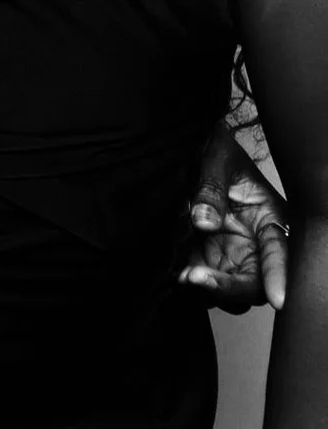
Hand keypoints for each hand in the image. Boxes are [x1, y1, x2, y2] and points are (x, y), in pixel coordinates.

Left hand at [179, 122, 290, 311]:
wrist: (198, 153)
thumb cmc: (217, 154)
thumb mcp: (215, 161)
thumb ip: (211, 189)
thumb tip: (204, 222)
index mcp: (271, 219)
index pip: (280, 253)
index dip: (280, 277)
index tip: (277, 298)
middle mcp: (257, 245)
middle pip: (256, 282)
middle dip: (229, 288)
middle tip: (194, 277)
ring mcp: (235, 255)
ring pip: (231, 291)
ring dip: (208, 292)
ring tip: (180, 275)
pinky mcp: (211, 259)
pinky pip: (205, 283)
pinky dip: (191, 286)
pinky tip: (172, 273)